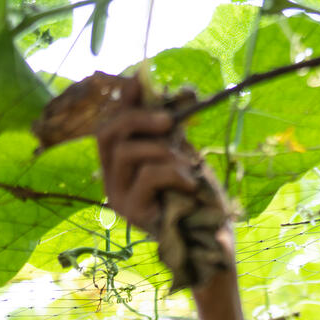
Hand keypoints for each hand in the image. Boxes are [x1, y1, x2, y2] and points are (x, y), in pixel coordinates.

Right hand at [94, 78, 196, 233]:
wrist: (212, 240)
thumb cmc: (198, 199)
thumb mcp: (183, 156)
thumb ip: (172, 131)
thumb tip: (179, 91)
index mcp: (119, 165)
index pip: (109, 125)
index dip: (123, 101)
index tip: (142, 78)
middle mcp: (110, 180)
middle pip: (107, 133)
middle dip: (138, 118)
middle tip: (170, 120)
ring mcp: (118, 197)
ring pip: (127, 152)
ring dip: (163, 150)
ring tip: (187, 166)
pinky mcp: (131, 212)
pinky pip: (147, 175)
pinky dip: (173, 172)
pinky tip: (190, 184)